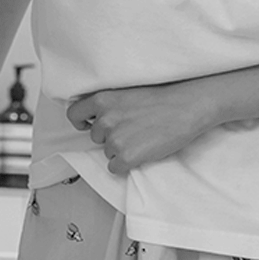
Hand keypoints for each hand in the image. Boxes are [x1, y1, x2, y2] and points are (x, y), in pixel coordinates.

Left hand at [65, 80, 213, 175]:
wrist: (184, 107)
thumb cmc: (161, 97)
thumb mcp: (127, 91)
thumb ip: (108, 102)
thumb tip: (95, 116)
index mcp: (102, 98)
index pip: (74, 113)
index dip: (81, 121)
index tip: (87, 124)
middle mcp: (104, 119)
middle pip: (94, 136)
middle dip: (108, 135)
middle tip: (130, 129)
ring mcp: (115, 139)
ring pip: (107, 152)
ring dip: (120, 149)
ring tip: (140, 137)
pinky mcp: (127, 157)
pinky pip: (115, 168)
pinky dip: (126, 164)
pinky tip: (141, 151)